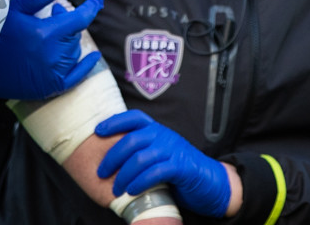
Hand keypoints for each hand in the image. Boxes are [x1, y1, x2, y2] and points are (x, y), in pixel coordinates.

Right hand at [0, 0, 102, 100]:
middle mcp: (54, 54)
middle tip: (51, 15)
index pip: (80, 18)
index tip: (97, 0)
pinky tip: (92, 57)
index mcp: (46, 33)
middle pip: (75, 34)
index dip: (91, 7)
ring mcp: (54, 72)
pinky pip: (78, 75)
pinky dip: (85, 65)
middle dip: (67, 23)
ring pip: (74, 51)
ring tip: (50, 36)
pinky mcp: (52, 86)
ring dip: (68, 41)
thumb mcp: (14, 10)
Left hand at [96, 110, 229, 217]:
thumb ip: (142, 149)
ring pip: (140, 158)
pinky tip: (131, 191)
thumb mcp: (160, 153)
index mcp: (157, 129)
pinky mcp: (180, 167)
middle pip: (131, 140)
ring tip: (115, 188)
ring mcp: (172, 150)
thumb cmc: (179, 168)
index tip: (97, 131)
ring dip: (124, 175)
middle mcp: (163, 136)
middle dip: (112, 157)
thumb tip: (112, 154)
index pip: (133, 117)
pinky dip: (140, 182)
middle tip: (101, 172)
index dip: (114, 121)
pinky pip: (155, 173)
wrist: (212, 182)